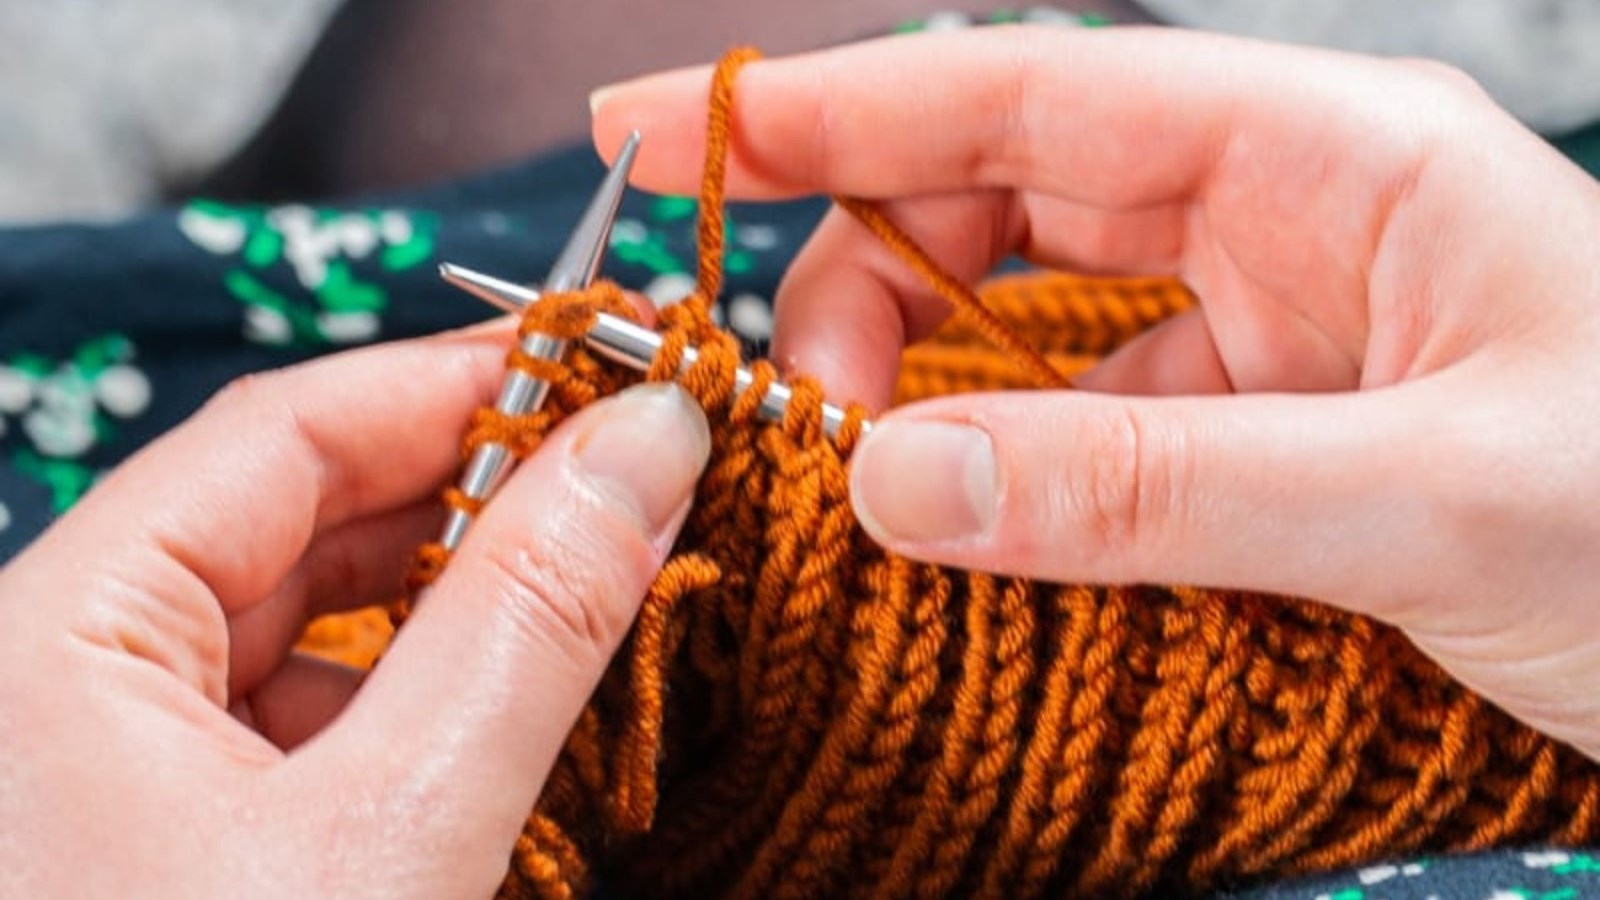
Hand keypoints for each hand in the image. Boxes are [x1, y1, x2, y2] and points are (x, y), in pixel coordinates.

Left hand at [0, 325, 709, 897]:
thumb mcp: (393, 832)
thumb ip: (528, 622)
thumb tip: (649, 442)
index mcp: (55, 634)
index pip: (285, 432)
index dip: (459, 381)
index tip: (609, 364)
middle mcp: (64, 680)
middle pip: (298, 516)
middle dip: (477, 487)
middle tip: (640, 470)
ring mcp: (117, 766)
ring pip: (313, 623)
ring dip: (462, 597)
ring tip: (607, 579)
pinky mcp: (177, 842)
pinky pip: (311, 720)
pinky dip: (422, 696)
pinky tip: (518, 708)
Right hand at [591, 27, 1599, 757]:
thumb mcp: (1435, 494)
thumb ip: (1157, 486)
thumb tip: (897, 481)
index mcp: (1328, 156)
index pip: (1025, 88)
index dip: (826, 105)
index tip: (660, 130)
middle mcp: (1282, 219)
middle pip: (999, 190)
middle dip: (862, 275)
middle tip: (782, 402)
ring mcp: (1268, 329)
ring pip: (1026, 314)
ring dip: (921, 385)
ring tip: (856, 474)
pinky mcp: (1263, 433)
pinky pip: (1083, 425)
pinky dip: (1000, 472)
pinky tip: (964, 529)